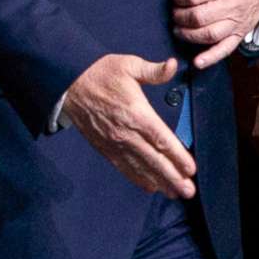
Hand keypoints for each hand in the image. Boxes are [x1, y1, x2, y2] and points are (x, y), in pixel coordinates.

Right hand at [63, 54, 197, 198]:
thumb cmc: (100, 73)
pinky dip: (137, 178)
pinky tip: (151, 187)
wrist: (67, 83)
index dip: (177, 156)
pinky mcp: (104, 147)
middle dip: (172, 176)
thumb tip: (174, 65)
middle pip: (153, 159)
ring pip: (140, 167)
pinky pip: (123, 166)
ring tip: (175, 193)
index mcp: (136, 113)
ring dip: (159, 181)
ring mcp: (114, 142)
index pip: (161, 139)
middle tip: (189, 191)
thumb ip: (154, 70)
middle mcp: (125, 132)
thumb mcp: (128, 65)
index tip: (191, 169)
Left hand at [169, 0, 258, 66]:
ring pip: (209, 34)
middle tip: (175, 12)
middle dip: (180, 16)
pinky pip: (225, 49)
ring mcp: (236, 23)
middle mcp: (232, 5)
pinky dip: (211, 58)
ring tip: (178, 29)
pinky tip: (197, 62)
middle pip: (199, 17)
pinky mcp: (238, 35)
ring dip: (189, 35)